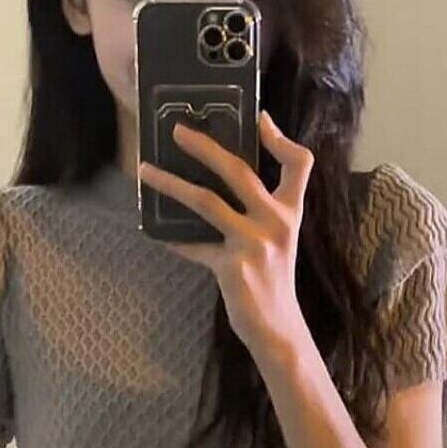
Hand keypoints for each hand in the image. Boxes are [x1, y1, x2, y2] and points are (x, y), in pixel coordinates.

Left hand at [138, 110, 313, 352]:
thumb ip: (262, 211)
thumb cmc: (274, 279)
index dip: (281, 139)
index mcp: (291, 212)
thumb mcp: (279, 240)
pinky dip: (174, 240)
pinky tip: (157, 235)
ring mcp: (254, 244)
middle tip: (176, 131)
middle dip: (205, 147)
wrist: (278, 327)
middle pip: (240, 171)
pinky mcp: (232, 267)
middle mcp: (276, 223)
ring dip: (172, 184)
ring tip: (147, 171)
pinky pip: (194, 246)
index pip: (299, 164)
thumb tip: (220, 183)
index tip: (260, 119)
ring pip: (207, 201)